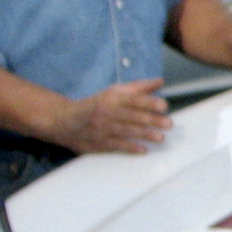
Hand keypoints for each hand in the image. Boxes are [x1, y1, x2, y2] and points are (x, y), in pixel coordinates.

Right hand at [51, 78, 171, 153]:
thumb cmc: (95, 105)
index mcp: (112, 98)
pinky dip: (129, 147)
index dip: (148, 102)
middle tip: (168, 123)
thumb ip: (139, 88)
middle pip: (131, 116)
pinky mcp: (98, 142)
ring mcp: (102, 128)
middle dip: (151, 120)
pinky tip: (142, 149)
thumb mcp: (114, 92)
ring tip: (160, 138)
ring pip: (125, 131)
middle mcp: (107, 112)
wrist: (64, 120)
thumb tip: (160, 82)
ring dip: (144, 135)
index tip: (163, 105)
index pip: (132, 99)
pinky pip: (115, 145)